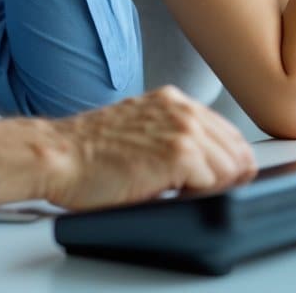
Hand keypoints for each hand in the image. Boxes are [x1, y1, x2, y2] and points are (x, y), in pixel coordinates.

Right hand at [43, 86, 256, 209]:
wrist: (59, 155)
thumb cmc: (88, 151)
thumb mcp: (139, 128)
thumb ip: (172, 134)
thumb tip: (204, 162)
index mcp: (173, 100)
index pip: (227, 131)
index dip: (230, 160)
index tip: (224, 178)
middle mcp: (182, 109)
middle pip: (236, 149)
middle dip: (227, 176)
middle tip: (203, 192)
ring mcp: (182, 130)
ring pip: (231, 167)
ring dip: (213, 187)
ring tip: (183, 193)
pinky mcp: (178, 155)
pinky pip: (214, 183)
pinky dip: (200, 195)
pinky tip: (175, 195)